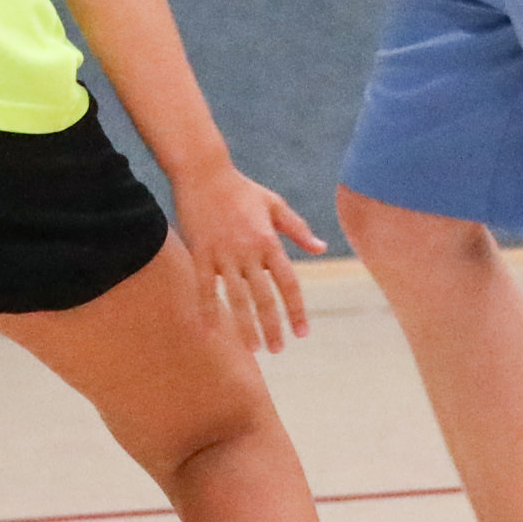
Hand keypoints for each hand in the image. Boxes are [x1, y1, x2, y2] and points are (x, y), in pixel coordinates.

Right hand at [168, 165, 326, 352]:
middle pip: (265, 298)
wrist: (203, 172)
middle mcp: (249, 251)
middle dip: (273, 327)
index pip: (289, 284)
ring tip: (254, 349)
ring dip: (246, 326)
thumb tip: (321, 248)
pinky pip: (205, 287)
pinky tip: (210, 330)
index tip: (303, 333)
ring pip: (237, 298)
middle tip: (278, 350)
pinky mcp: (201, 253)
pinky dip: (207, 310)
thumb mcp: (275, 205)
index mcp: (270, 241)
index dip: (297, 310)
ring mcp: (224, 254)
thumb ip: (298, 229)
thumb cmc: (241, 188)